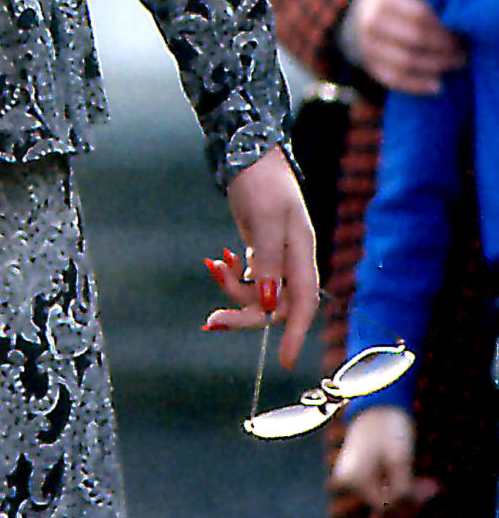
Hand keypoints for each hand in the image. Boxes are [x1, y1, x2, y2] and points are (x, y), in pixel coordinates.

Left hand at [200, 145, 318, 368]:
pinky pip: (247, 278)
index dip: (295, 333)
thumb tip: (270, 300)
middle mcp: (291, 261)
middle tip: (213, 320)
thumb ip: (268, 260)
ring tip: (212, 267)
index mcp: (301, 254)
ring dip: (232, 290)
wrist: (249, 155)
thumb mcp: (266, 219)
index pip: (304, 304)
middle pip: (275, 305)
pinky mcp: (259, 251)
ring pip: (258, 294)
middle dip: (245, 314)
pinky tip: (216, 261)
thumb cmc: (263, 182)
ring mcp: (275, 257)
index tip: (285, 362)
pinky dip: (230, 275)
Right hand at [333, 406, 435, 512]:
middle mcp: (348, 481)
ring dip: (407, 492)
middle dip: (411, 498)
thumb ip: (404, 490)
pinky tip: (416, 479)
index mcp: (354, 479)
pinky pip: (380, 486)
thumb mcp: (401, 460)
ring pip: (384, 496)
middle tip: (434, 486)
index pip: (386, 505)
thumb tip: (407, 513)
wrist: (376, 400)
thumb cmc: (389, 427)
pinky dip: (398, 484)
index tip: (434, 488)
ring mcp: (351, 476)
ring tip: (430, 483)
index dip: (412, 501)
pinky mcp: (358, 471)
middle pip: (384, 503)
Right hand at [340, 0, 463, 96]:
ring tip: (455, 64)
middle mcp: (372, 23)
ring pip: (405, 62)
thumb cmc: (397, 3)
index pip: (419, 13)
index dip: (442, 25)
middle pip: (414, 39)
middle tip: (461, 50)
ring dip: (436, 66)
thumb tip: (457, 15)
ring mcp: (368, 46)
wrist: (362, 17)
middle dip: (443, 47)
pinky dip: (417, 85)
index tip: (459, 30)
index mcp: (384, 0)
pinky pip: (394, 80)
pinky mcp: (370, 66)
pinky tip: (438, 86)